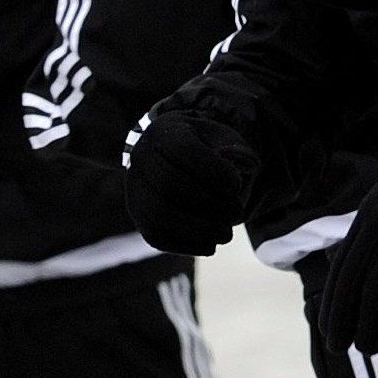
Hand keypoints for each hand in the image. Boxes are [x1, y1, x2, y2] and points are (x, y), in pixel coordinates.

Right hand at [122, 98, 259, 254]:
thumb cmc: (207, 150)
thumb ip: (238, 152)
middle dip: (210, 204)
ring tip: (226, 234)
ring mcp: (135, 190)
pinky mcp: (138, 218)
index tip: (237, 185)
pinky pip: (156, 236)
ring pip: (159, 215)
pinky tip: (210, 245)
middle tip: (237, 215)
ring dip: (198, 229)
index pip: (184, 151)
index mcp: (164, 132)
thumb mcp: (225, 141)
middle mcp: (141, 159)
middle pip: (170, 185)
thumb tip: (243, 168)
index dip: (214, 172)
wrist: (175, 161)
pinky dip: (186, 245)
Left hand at [317, 120, 377, 350]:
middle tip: (338, 347)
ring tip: (369, 349)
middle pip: (352, 280)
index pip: (341, 266)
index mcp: (368, 213)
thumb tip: (360, 263)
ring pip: (376, 288)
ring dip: (370, 323)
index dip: (333, 301)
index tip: (329, 328)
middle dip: (341, 318)